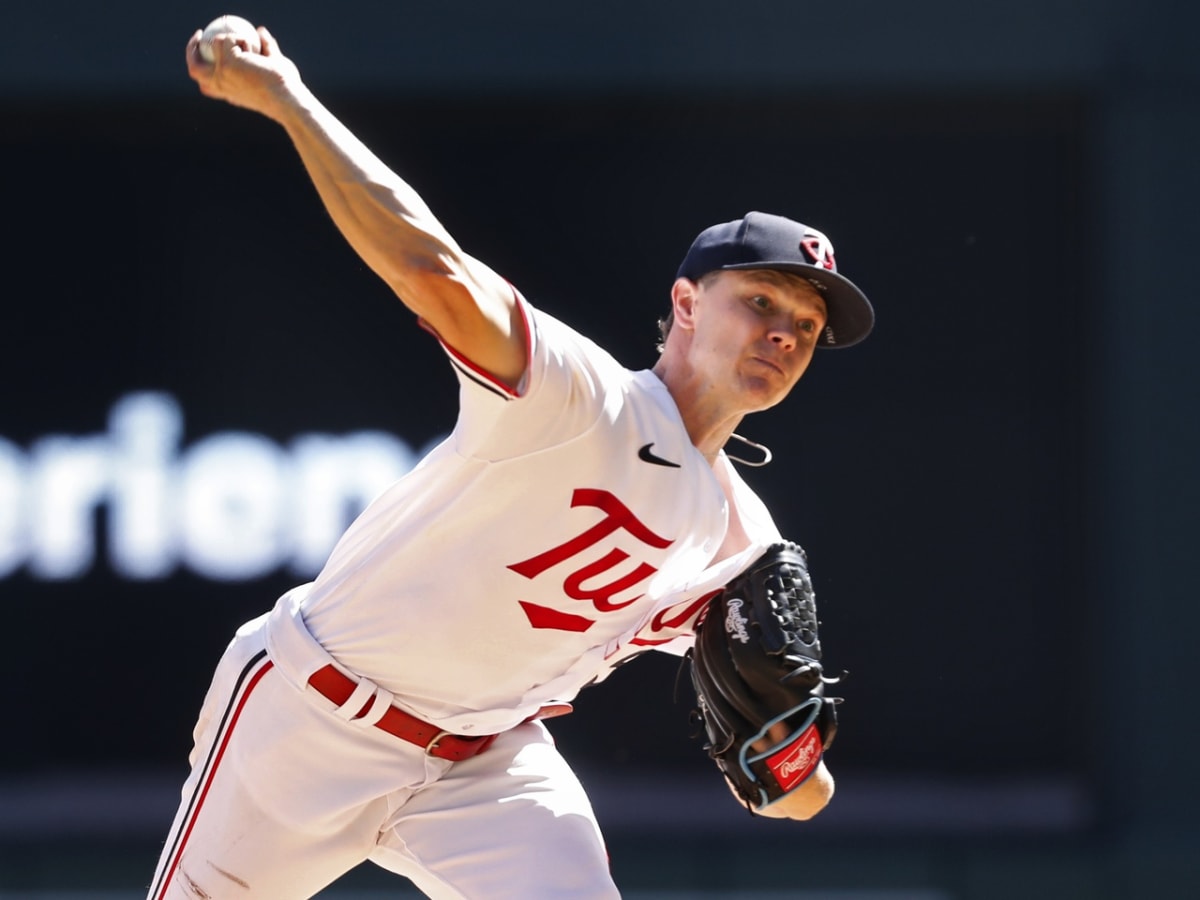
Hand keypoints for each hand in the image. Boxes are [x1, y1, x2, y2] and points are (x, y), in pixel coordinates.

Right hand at [185, 25, 301, 120]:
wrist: (287, 100)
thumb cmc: (286, 89)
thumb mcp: (274, 67)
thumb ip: (267, 48)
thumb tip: (261, 31)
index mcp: (229, 93)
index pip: (207, 85)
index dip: (203, 68)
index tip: (209, 55)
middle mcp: (220, 86)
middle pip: (194, 69)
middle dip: (191, 49)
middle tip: (200, 35)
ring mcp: (221, 74)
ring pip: (212, 44)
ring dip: (232, 38)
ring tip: (248, 43)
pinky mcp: (227, 63)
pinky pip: (228, 39)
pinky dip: (242, 39)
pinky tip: (255, 49)